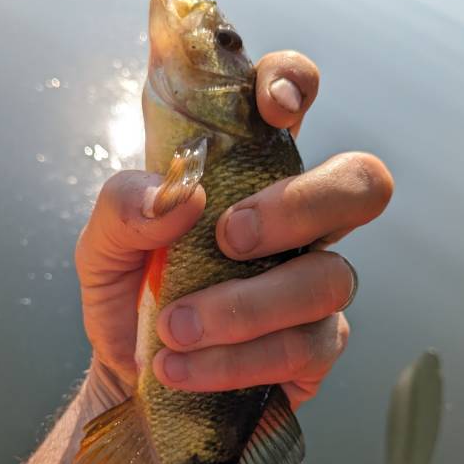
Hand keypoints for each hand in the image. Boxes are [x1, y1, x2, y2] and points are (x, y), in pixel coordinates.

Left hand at [76, 50, 393, 411]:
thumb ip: (123, 208)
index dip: (295, 83)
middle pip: (360, 185)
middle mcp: (296, 224)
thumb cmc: (128, 300)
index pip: (293, 101)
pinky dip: (237, 361)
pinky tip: (182, 370)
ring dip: (243, 307)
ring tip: (173, 329)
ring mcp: (313, 286)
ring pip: (326, 279)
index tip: (273, 108)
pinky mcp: (314, 350)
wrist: (131, 379)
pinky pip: (302, 348)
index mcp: (245, 177)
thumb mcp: (103, 249)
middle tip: (228, 237)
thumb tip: (180, 197)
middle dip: (300, 205)